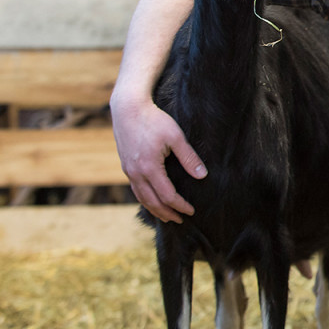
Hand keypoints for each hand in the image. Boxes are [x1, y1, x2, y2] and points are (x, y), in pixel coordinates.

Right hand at [112, 99, 205, 222]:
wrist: (128, 108)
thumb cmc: (154, 120)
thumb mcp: (176, 137)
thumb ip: (189, 158)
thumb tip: (202, 176)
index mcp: (149, 168)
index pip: (167, 196)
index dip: (180, 205)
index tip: (192, 211)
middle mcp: (136, 173)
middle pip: (152, 202)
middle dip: (167, 213)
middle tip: (181, 220)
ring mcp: (128, 171)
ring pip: (141, 198)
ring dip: (155, 209)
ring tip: (167, 216)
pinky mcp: (126, 166)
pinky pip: (136, 189)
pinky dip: (145, 199)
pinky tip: (153, 200)